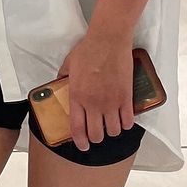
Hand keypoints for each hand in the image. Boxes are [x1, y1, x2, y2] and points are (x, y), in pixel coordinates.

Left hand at [57, 30, 135, 151]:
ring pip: (113, 131)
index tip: (83, 146)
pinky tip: (123, 120)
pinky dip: (125, 124)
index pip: (77, 129)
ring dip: (111, 131)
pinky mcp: (126, 97)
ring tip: (110, 126)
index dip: (80, 141)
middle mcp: (94, 104)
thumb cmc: (87, 50)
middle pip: (96, 134)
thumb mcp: (68, 65)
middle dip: (96, 138)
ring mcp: (111, 102)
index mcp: (77, 97)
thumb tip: (58, 85)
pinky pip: (128, 121)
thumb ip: (62, 78)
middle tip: (97, 134)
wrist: (108, 40)